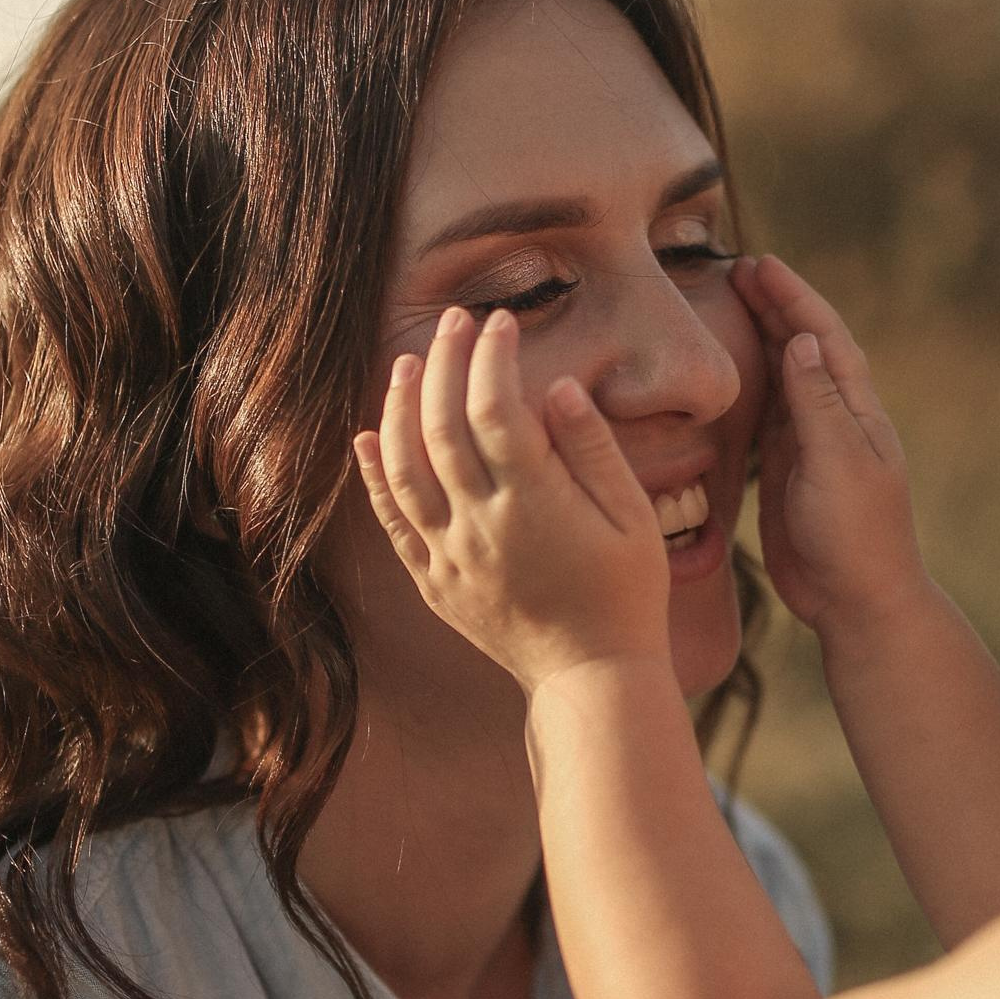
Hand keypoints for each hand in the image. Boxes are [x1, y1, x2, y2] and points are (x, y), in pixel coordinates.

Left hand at [354, 305, 669, 691]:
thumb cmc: (626, 593)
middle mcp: (481, 525)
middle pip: (442, 426)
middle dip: (444, 363)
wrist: (591, 677)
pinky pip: (391, 522)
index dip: (491, 357)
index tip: (500, 322)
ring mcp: (450, 555)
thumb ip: (594, 449)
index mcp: (534, 503)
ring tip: (407, 362)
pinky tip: (366, 437)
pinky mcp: (433, 580)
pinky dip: (374, 476)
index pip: (495, 409)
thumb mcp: (633, 517)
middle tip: (454, 321)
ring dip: (399, 408)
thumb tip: (558, 387)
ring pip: (405, 468)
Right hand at [733, 256, 927, 643]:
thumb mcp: (837, 463)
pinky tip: (729, 374)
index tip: (760, 265)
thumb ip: (818, 403)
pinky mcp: (790, 471)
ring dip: (761, 338)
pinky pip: (768, 414)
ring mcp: (812, 445)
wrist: (857, 601)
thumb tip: (803, 340)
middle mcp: (836, 419)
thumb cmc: (856, 535)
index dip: (794, 298)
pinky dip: (750, 385)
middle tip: (736, 270)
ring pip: (784, 376)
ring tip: (730, 305)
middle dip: (775, 306)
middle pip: (804, 347)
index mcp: (856, 411)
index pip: (825, 338)